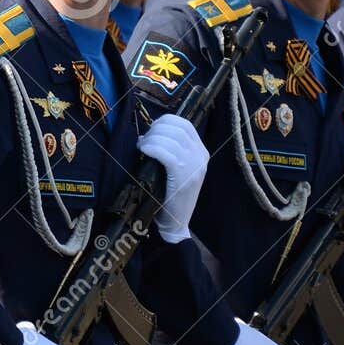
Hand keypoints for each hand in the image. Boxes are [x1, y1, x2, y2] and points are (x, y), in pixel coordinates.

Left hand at [137, 113, 208, 242]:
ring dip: (151, 139)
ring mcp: (195, 166)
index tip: (151, 130)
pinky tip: (144, 150)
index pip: (184, 124)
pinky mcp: (184, 176)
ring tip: (142, 147)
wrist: (176, 223)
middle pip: (177, 129)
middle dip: (155, 130)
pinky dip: (152, 148)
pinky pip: (166, 153)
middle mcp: (201, 156)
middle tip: (143, 141)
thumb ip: (168, 151)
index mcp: (201, 152)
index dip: (165, 121)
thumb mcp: (174, 169)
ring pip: (171, 139)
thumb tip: (145, 135)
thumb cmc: (169, 195)